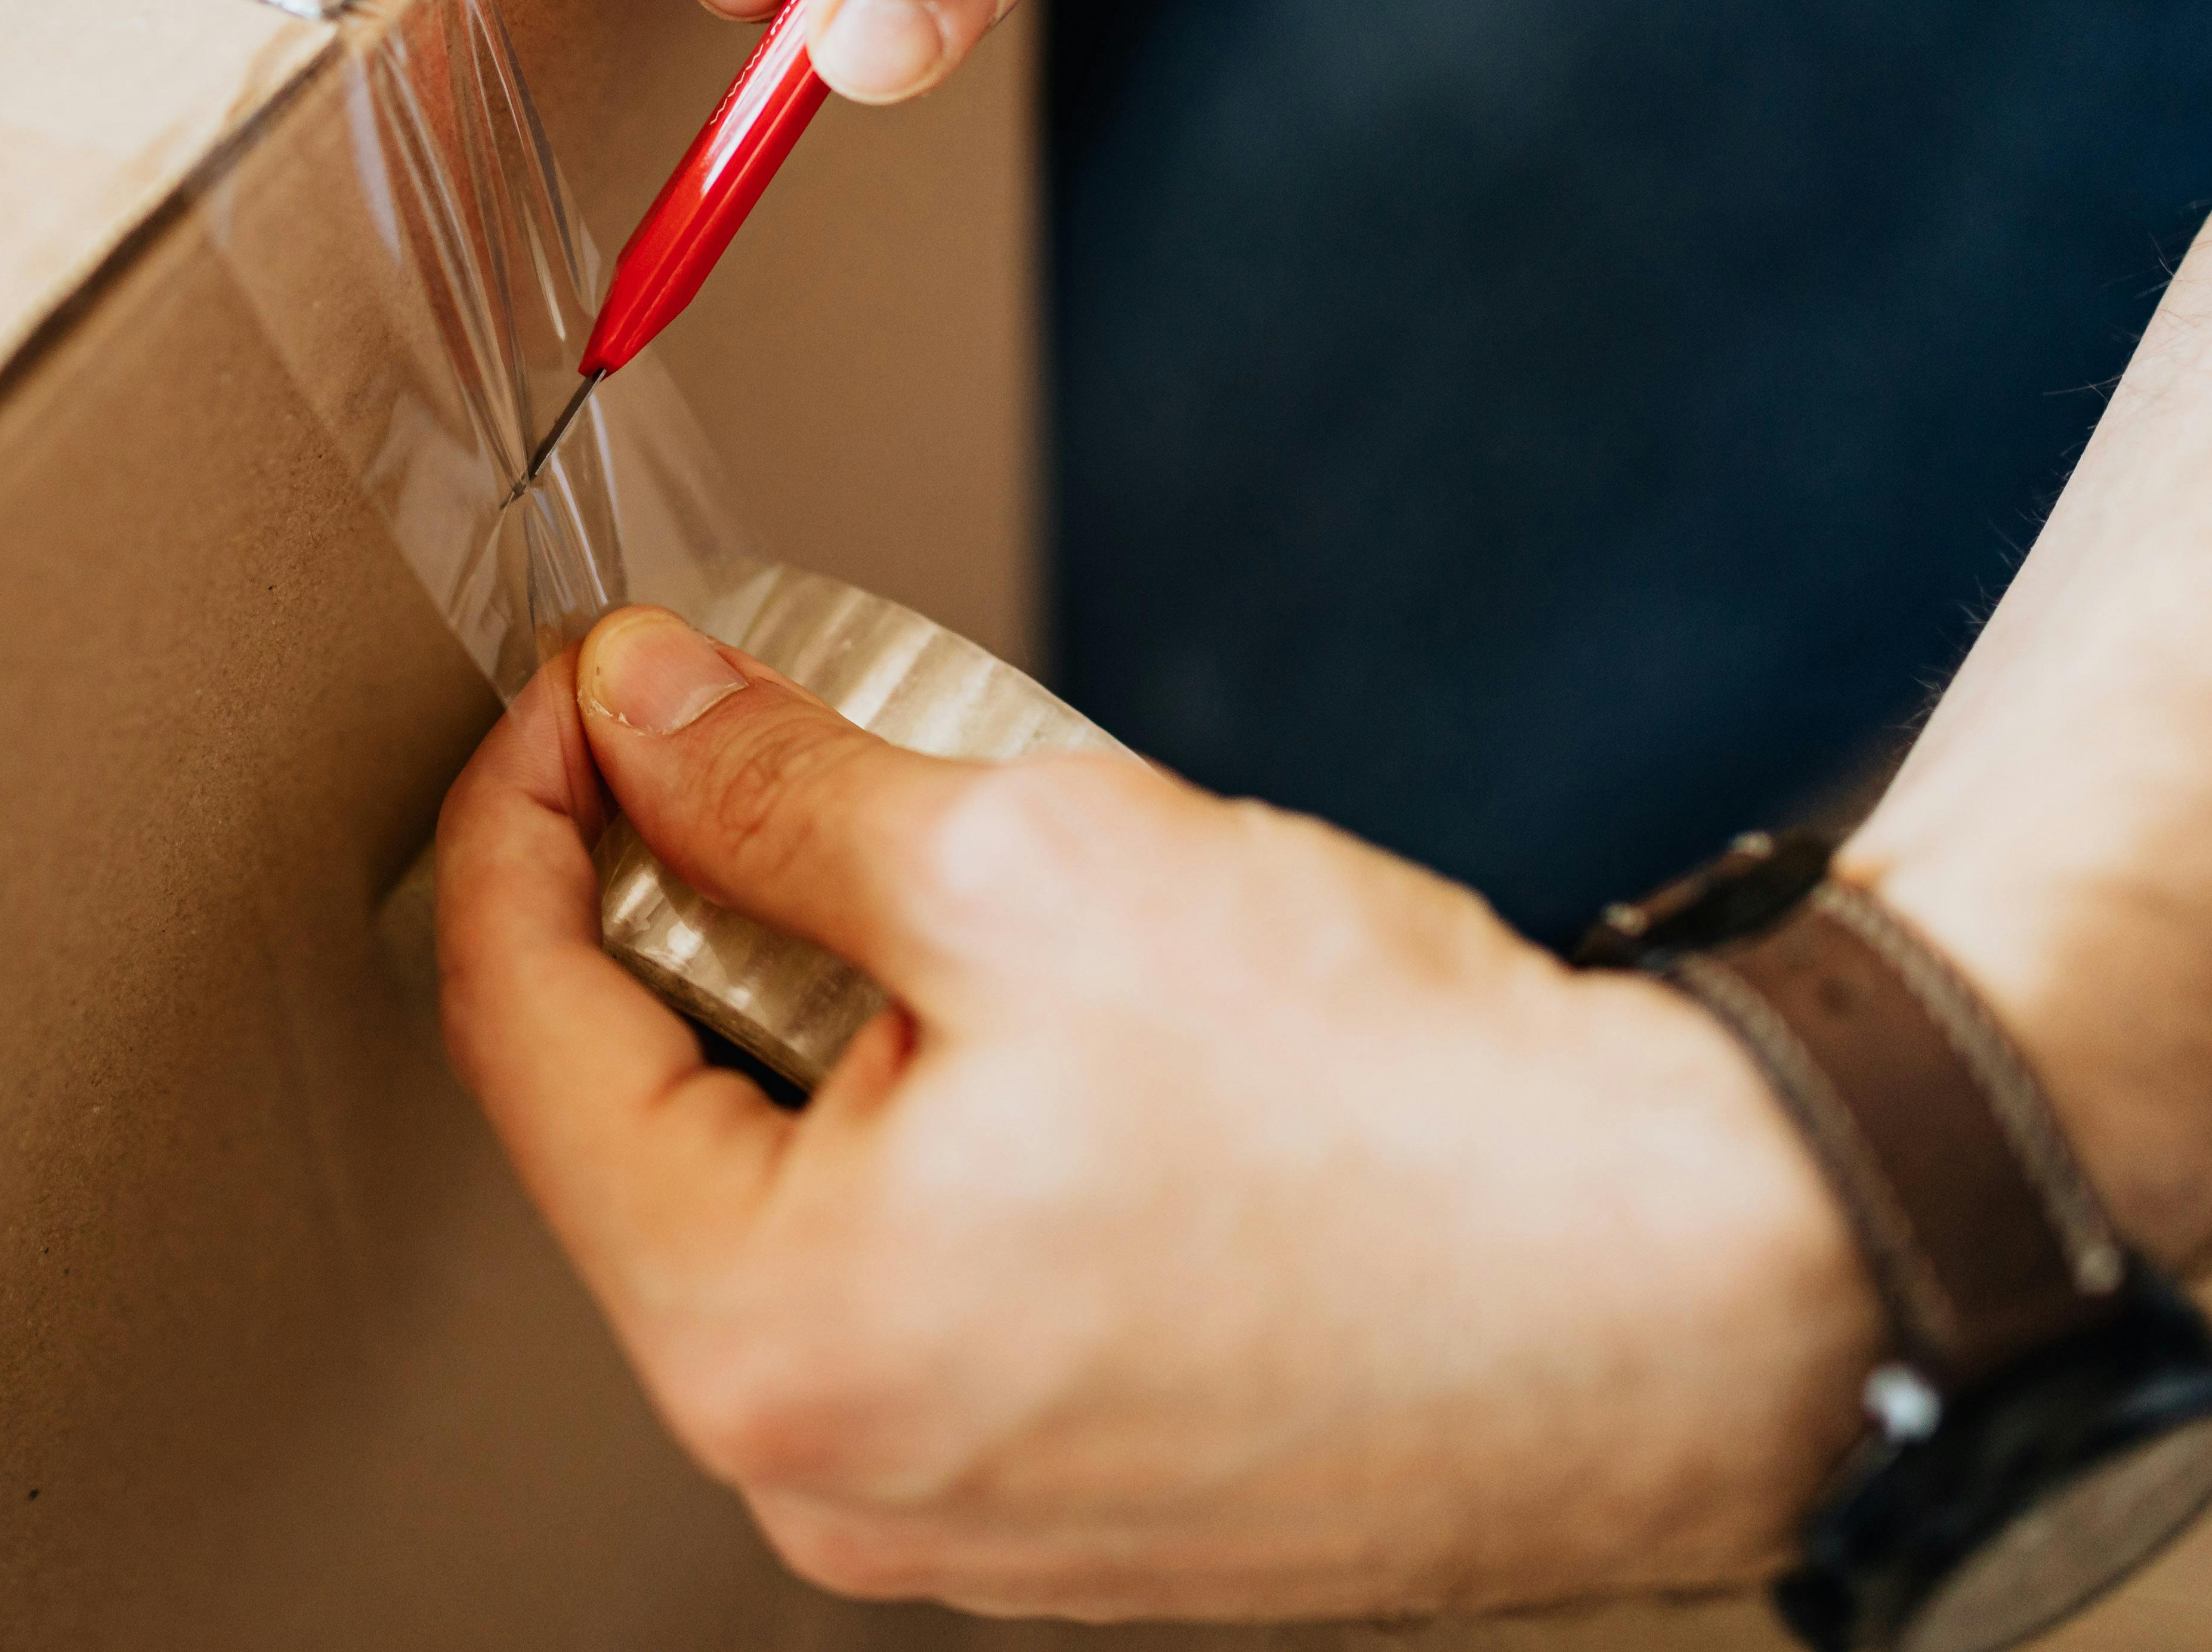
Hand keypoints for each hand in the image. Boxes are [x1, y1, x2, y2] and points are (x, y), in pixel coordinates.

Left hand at [435, 605, 1881, 1618]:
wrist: (1689, 1294)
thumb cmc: (1394, 1119)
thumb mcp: (1033, 867)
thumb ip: (782, 791)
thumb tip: (646, 714)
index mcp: (770, 1340)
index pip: (525, 1037)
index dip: (522, 820)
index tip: (575, 697)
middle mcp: (825, 1476)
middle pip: (640, 1133)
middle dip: (672, 918)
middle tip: (751, 752)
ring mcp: (947, 1514)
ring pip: (779, 1204)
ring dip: (807, 1020)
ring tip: (926, 880)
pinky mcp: (1062, 1498)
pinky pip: (907, 1282)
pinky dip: (916, 1131)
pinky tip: (1025, 1028)